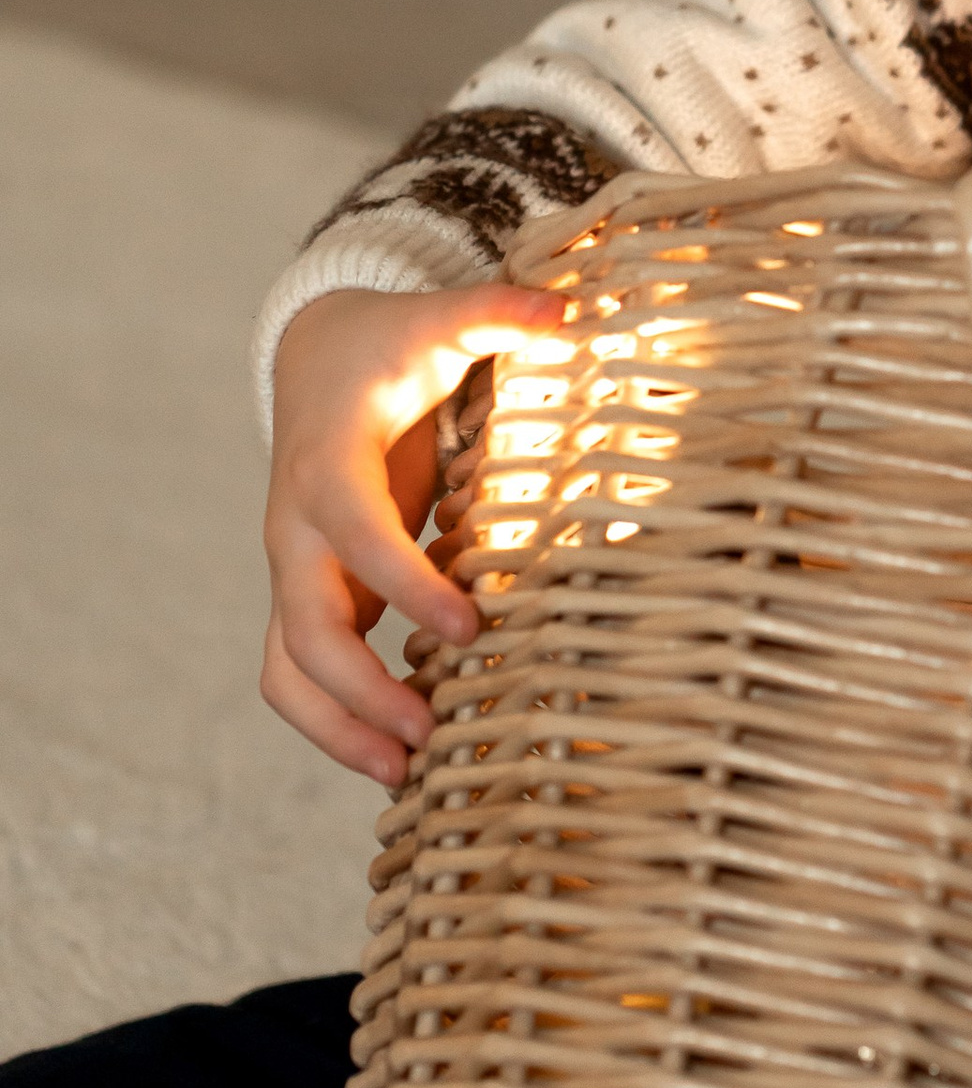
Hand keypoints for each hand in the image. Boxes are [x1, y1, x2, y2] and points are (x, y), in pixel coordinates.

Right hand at [261, 283, 566, 788]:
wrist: (318, 359)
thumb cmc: (390, 347)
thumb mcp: (441, 321)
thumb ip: (499, 313)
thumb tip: (568, 312)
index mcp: (327, 466)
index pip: (356, 536)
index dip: (404, 583)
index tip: (468, 627)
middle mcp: (296, 529)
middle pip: (307, 627)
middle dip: (361, 690)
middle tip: (431, 734)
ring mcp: (296, 572)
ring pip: (287, 670)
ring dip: (338, 728)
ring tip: (407, 775)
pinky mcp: (309, 598)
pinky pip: (301, 676)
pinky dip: (337, 722)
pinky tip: (401, 758)